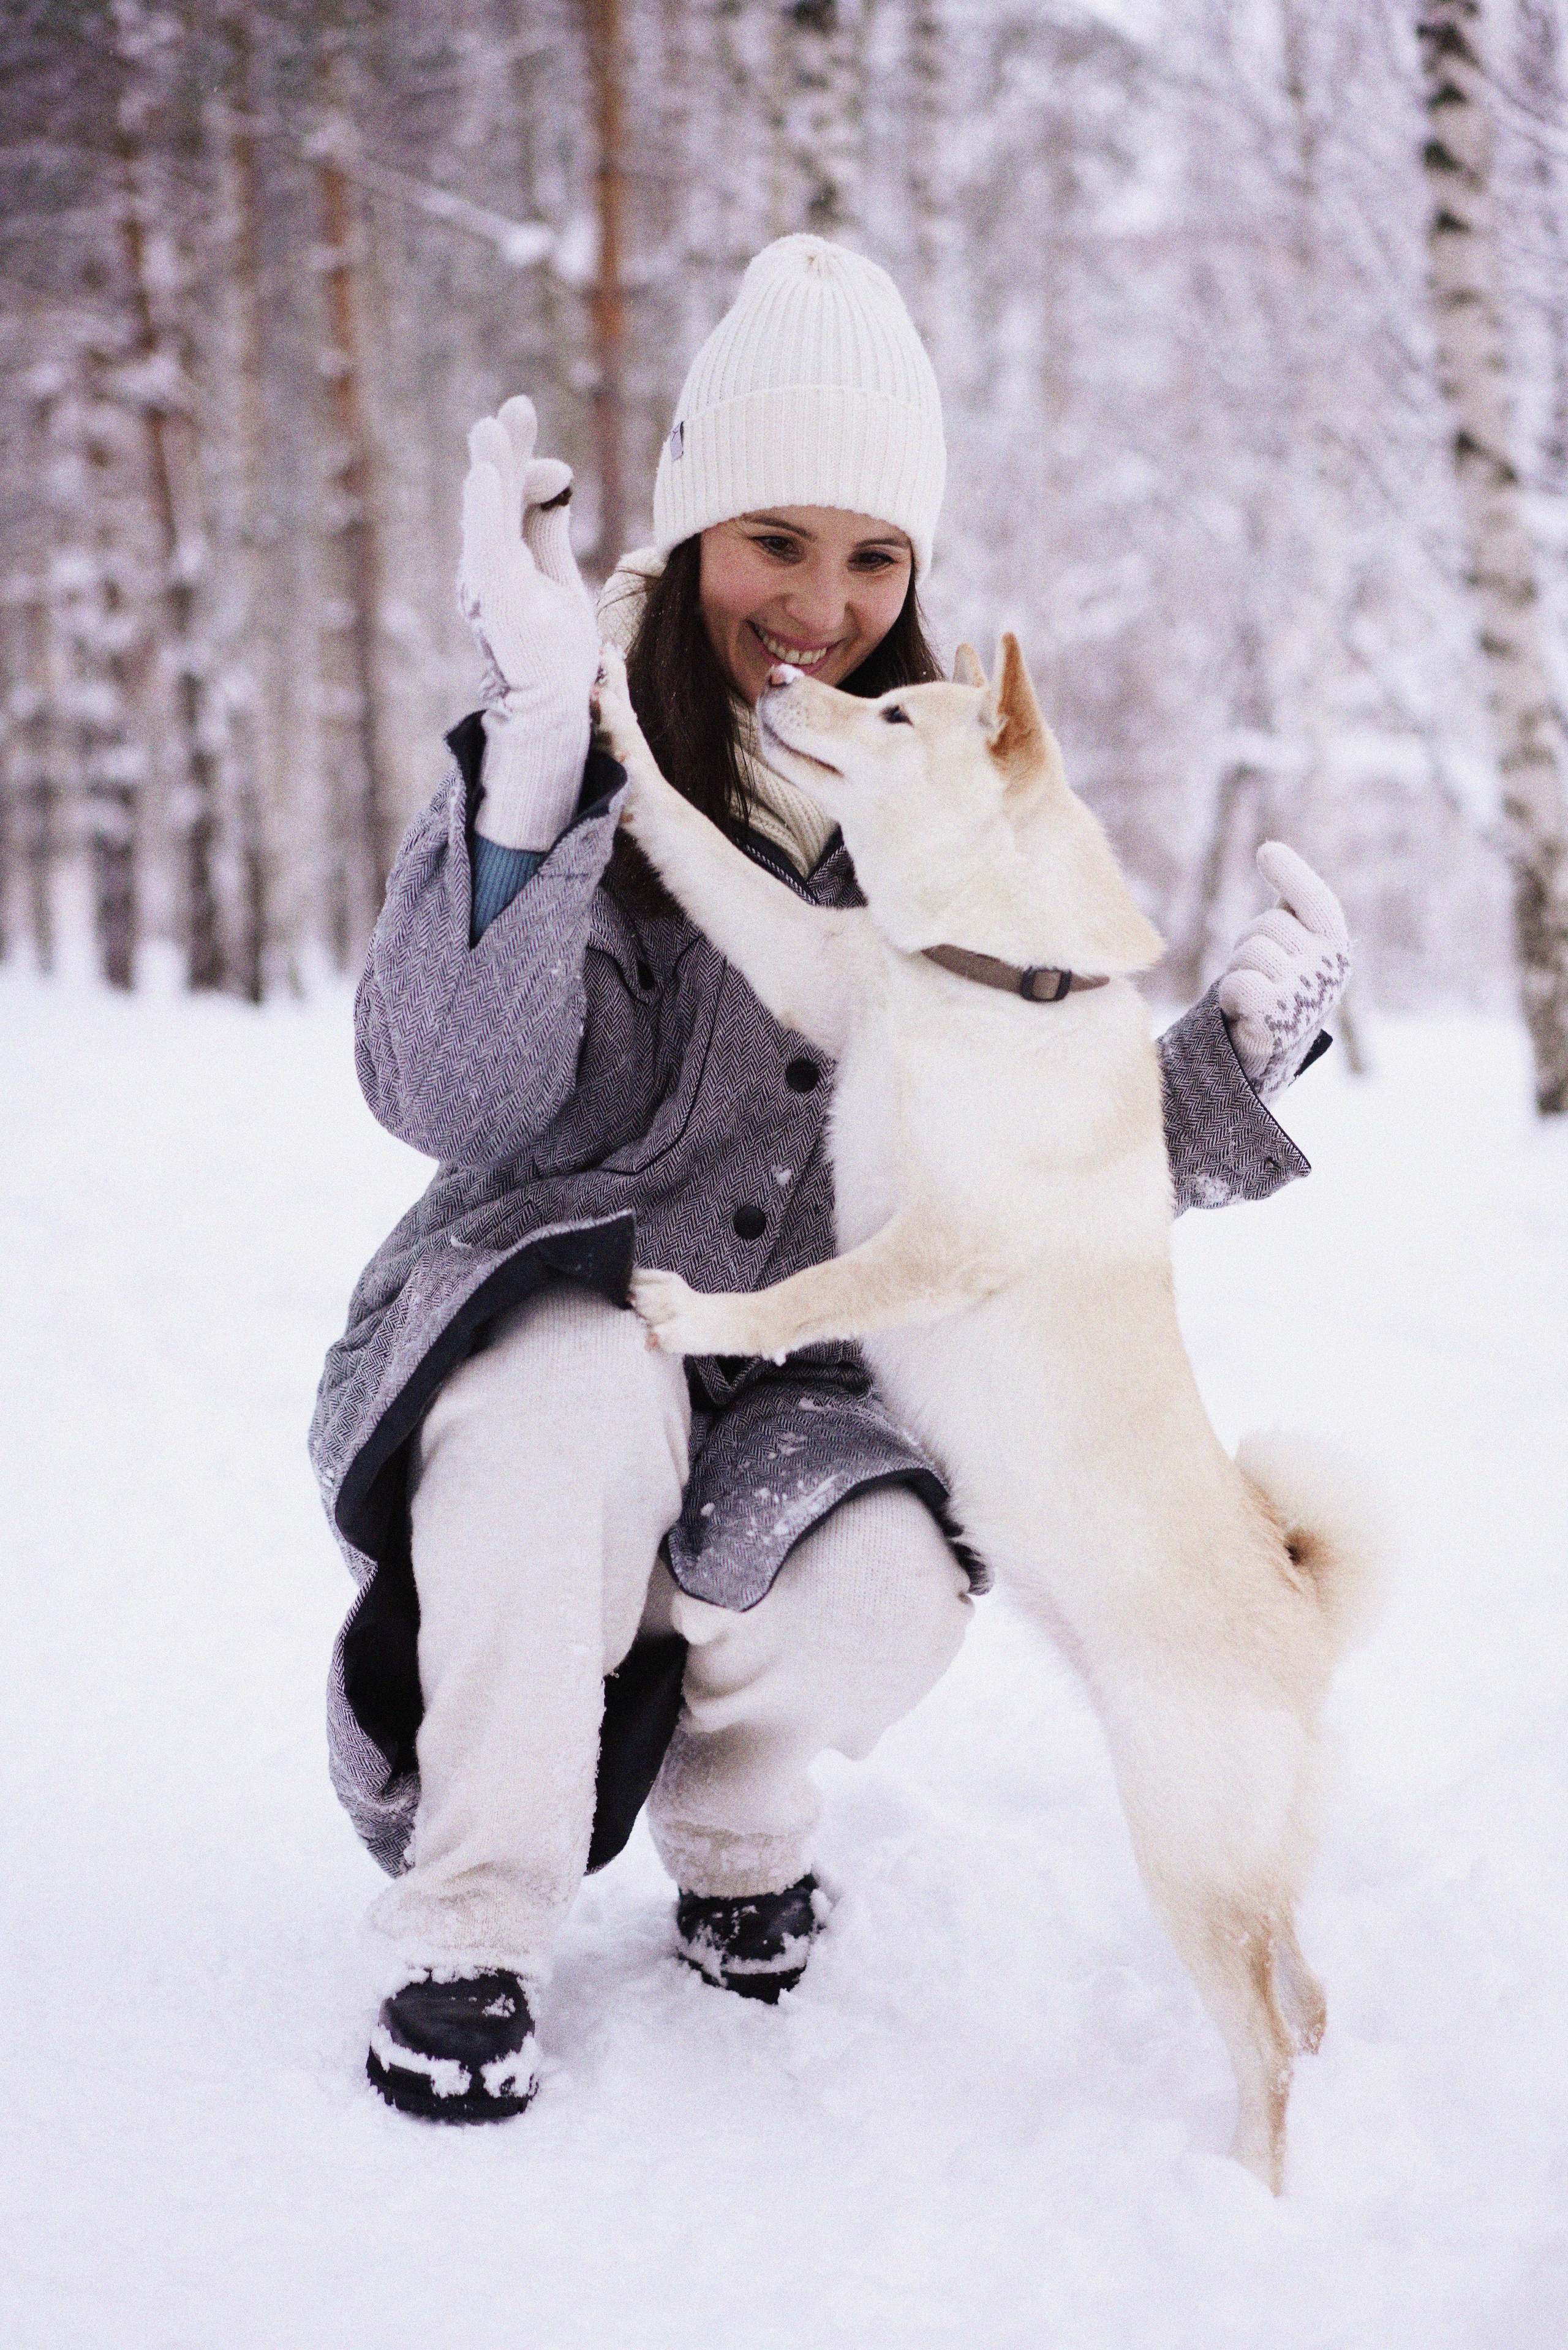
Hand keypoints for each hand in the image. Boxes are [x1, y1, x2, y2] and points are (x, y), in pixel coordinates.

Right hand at [458, 397, 600, 849]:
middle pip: (498, 496)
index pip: (520, 500)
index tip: (562, 471)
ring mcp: (490, 584)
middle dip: (505, 451)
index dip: (538, 474)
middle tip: (515, 408)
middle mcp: (491, 566)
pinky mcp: (496, 604)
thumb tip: (555, 475)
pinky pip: (486, 551)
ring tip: (490, 429)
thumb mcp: (560, 579)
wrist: (554, 713)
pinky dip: (484, 514)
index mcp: (509, 557)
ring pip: (489, 517)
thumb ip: (551, 531)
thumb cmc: (554, 652)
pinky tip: (483, 480)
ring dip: (491, 471)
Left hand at [1218, 843, 1349, 1098]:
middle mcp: (1329, 966)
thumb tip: (1270, 849)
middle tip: (1260, 972)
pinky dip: (1230, 995)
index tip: (1266, 851)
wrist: (1270, 1043)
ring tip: (1254, 991)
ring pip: (1250, 953)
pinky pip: (1237, 983)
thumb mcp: (1291, 938)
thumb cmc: (1280, 981)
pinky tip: (1243, 1009)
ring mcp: (1305, 994)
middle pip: (1268, 926)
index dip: (1291, 875)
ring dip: (1239, 969)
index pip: (1315, 901)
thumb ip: (1289, 900)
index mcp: (1334, 942)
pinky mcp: (1277, 1020)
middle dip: (1250, 942)